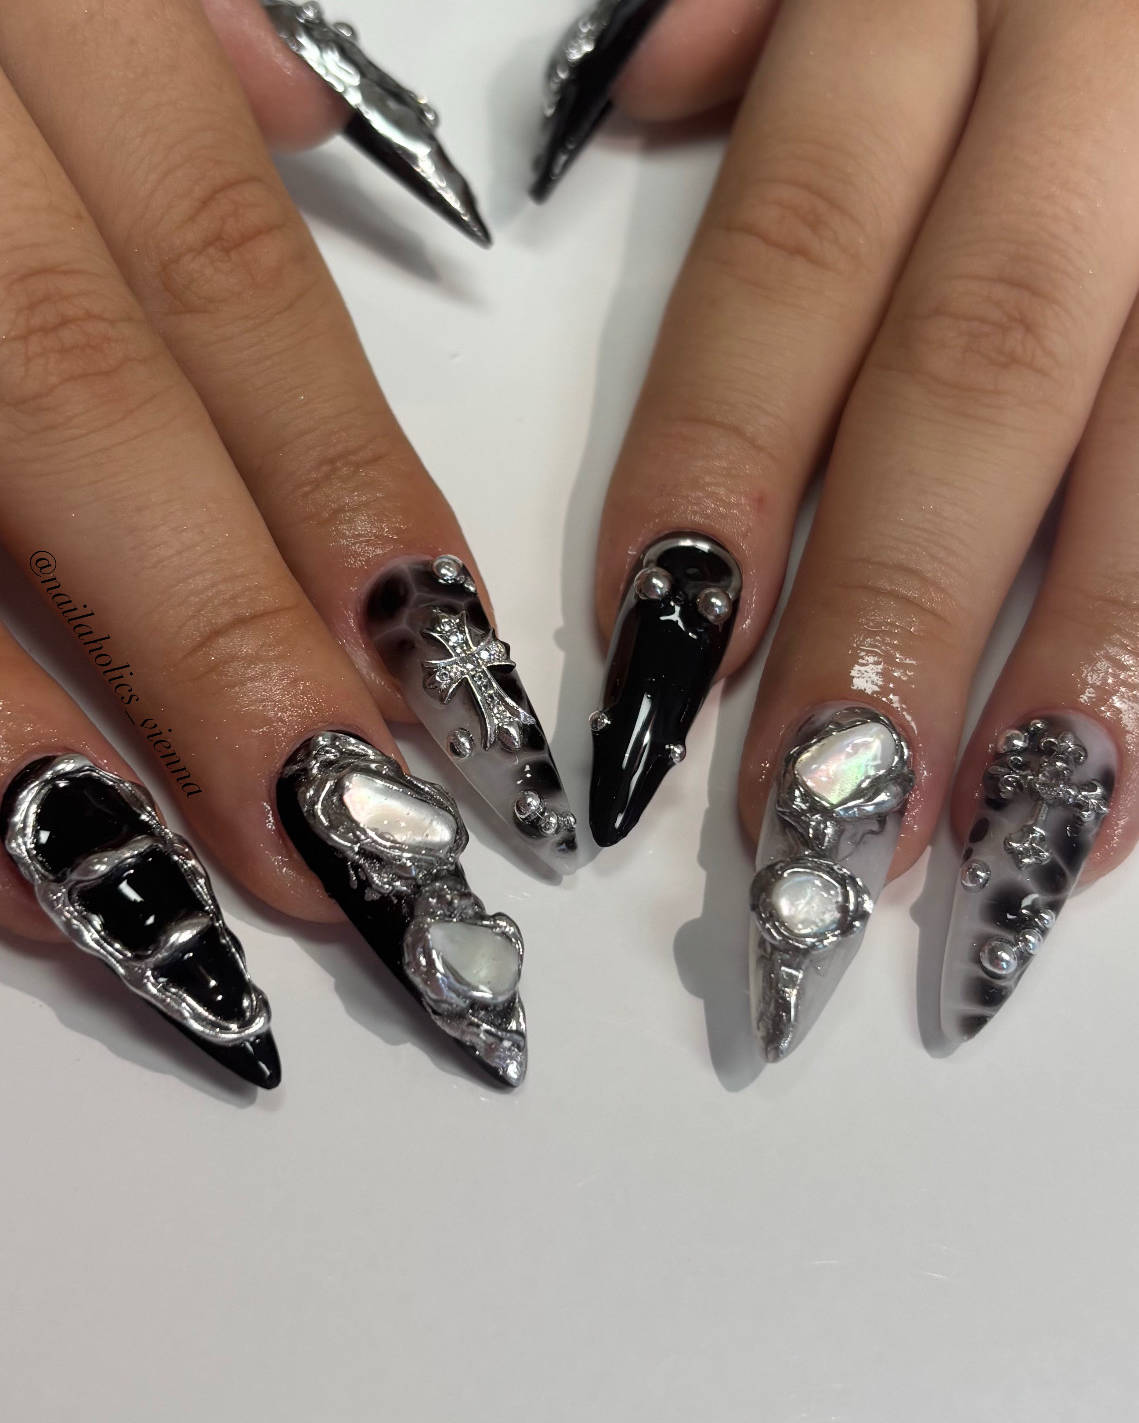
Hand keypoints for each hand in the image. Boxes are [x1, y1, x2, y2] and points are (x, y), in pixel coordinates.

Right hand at [0, 0, 567, 1088]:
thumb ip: (154, 24)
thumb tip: (291, 116)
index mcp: (27, 3)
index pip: (228, 272)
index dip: (346, 480)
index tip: (452, 670)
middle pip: (89, 409)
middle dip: (229, 644)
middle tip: (359, 846)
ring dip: (39, 737)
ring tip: (179, 911)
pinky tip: (4, 849)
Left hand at [538, 0, 1138, 1054]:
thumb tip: (640, 95)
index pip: (794, 251)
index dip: (720, 456)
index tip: (658, 654)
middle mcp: (1106, 77)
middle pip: (974, 371)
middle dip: (890, 608)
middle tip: (809, 820)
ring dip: (1081, 661)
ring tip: (996, 851)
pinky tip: (1133, 782)